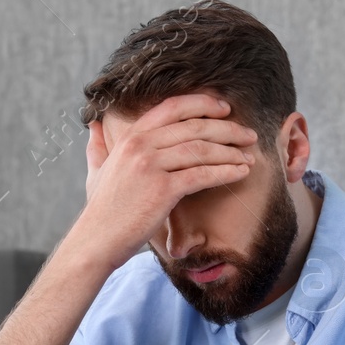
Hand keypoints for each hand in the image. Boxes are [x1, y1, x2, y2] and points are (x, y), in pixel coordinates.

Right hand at [73, 93, 257, 270]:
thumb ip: (98, 146)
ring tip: (249, 156)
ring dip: (231, 151)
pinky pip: (202, 174)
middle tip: (248, 135)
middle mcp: (141, 145)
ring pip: (202, 149)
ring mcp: (151, 166)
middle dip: (227, 129)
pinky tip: (241, 172)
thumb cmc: (101, 210)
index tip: (225, 109)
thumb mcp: (96, 170)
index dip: (203, 104)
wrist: (97, 240)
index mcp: (131, 137)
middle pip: (194, 127)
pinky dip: (225, 172)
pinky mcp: (163, 190)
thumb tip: (94, 126)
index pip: (173, 107)